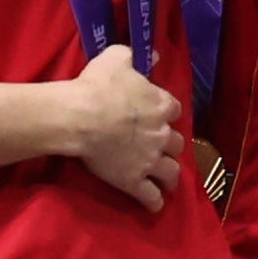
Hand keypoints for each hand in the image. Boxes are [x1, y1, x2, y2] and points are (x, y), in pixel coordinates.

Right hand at [60, 47, 185, 208]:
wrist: (81, 117)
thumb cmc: (96, 86)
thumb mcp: (116, 59)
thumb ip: (134, 55)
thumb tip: (151, 53)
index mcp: (159, 105)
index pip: (173, 109)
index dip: (166, 113)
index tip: (161, 116)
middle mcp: (161, 134)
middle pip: (176, 143)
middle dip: (170, 146)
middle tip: (162, 149)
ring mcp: (150, 159)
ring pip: (170, 171)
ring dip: (170, 177)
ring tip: (167, 182)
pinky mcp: (134, 179)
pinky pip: (150, 195)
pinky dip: (154, 201)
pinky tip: (155, 206)